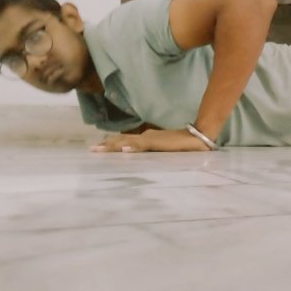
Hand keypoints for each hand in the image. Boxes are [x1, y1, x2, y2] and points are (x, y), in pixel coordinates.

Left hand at [90, 128, 211, 152]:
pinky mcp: (158, 143)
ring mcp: (151, 139)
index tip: (98, 148)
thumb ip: (154, 150)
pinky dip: (132, 148)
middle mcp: (146, 137)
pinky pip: (143, 146)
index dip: (111, 143)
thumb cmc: (183, 145)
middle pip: (122, 140)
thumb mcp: (164, 149)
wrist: (198, 137)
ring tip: (100, 149)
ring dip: (113, 146)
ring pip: (128, 142)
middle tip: (92, 150)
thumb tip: (140, 154)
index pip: (125, 141)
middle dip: (106, 145)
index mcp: (146, 138)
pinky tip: (124, 151)